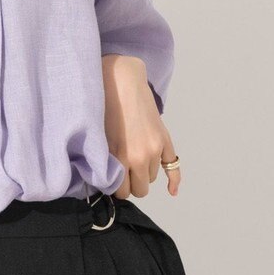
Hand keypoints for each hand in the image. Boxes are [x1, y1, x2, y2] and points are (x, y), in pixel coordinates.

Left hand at [102, 55, 180, 199]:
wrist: (122, 82)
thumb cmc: (103, 108)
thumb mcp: (100, 139)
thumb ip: (107, 163)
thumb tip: (109, 182)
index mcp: (121, 159)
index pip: (123, 192)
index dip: (117, 187)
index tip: (112, 178)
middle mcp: (141, 158)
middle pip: (140, 189)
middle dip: (132, 183)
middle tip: (123, 170)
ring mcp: (156, 150)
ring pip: (152, 178)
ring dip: (144, 173)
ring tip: (134, 156)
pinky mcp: (165, 141)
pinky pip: (173, 167)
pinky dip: (173, 181)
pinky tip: (171, 191)